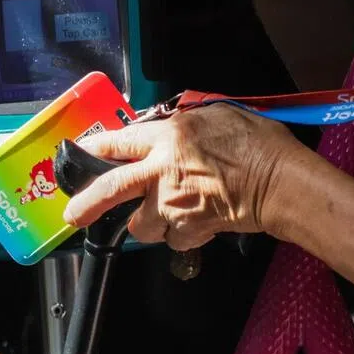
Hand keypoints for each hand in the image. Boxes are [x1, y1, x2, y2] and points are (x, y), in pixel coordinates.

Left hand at [62, 104, 303, 249]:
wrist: (281, 182)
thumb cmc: (257, 143)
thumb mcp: (217, 115)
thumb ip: (186, 123)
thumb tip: (172, 131)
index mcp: (167, 137)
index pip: (119, 140)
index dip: (95, 147)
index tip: (79, 152)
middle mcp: (161, 170)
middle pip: (111, 189)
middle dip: (86, 203)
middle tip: (72, 215)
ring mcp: (172, 205)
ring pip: (141, 224)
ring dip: (147, 221)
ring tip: (163, 213)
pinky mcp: (188, 231)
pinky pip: (172, 239)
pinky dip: (180, 234)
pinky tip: (196, 221)